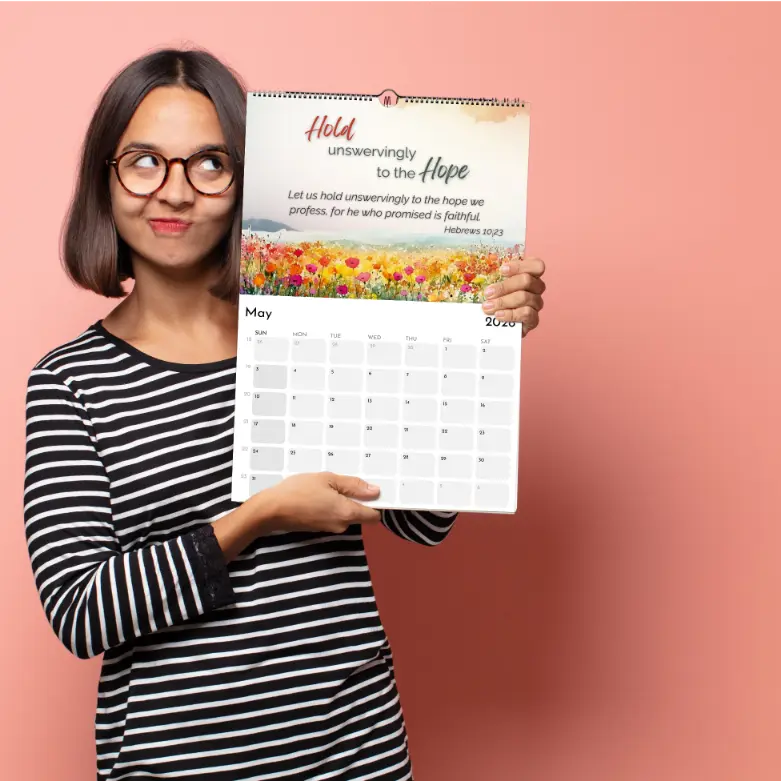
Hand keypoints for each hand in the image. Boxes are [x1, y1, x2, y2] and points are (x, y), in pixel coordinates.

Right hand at [260, 472, 381, 533]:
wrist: (271, 510)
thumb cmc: (298, 491)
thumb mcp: (327, 479)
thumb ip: (353, 485)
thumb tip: (375, 491)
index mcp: (347, 512)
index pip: (374, 516)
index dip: (377, 503)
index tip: (373, 489)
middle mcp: (342, 525)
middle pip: (361, 515)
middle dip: (358, 500)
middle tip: (345, 482)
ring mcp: (330, 528)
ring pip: (346, 515)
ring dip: (343, 501)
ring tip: (329, 485)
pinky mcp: (320, 528)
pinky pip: (334, 516)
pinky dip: (332, 506)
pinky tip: (320, 494)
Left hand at [482, 256, 545, 335]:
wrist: (497, 325)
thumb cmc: (496, 300)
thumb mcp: (494, 286)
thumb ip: (493, 276)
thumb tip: (481, 268)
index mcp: (530, 275)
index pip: (536, 265)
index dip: (520, 266)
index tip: (502, 270)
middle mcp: (537, 288)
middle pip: (527, 280)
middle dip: (504, 286)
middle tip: (488, 293)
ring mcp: (536, 303)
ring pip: (524, 297)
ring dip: (503, 302)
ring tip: (488, 307)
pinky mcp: (533, 319)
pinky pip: (526, 313)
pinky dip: (510, 314)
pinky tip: (498, 315)